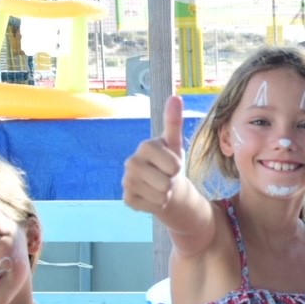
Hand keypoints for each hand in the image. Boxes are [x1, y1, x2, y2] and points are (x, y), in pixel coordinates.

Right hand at [122, 95, 185, 213]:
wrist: (164, 186)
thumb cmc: (170, 162)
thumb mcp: (175, 144)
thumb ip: (174, 121)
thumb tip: (175, 97)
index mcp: (145, 146)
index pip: (174, 165)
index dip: (177, 167)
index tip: (171, 164)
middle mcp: (131, 162)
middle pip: (166, 182)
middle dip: (171, 182)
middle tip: (165, 176)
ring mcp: (127, 181)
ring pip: (160, 195)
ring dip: (166, 194)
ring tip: (160, 186)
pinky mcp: (127, 199)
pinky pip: (153, 206)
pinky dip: (158, 204)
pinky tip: (152, 196)